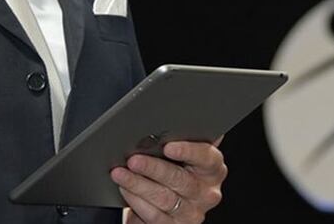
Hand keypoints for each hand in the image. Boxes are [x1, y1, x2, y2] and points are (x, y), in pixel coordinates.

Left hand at [112, 137, 226, 222]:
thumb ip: (180, 139)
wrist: (162, 204)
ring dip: (138, 184)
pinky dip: (136, 201)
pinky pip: (155, 215)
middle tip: (133, 159)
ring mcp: (192, 212)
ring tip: (120, 173)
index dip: (188, 151)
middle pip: (181, 179)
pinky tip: (125, 190)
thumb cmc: (172, 171)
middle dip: (153, 168)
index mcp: (212, 169)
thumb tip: (169, 118)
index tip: (168, 146)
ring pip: (164, 197)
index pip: (207, 158)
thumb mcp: (179, 155)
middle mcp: (207, 192)